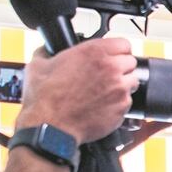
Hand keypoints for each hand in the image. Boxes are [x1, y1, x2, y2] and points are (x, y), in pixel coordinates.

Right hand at [15, 38, 138, 143]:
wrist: (50, 127)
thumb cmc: (44, 98)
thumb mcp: (39, 65)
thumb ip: (48, 52)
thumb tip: (47, 49)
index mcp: (94, 52)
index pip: (124, 44)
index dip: (118, 50)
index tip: (113, 56)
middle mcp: (111, 68)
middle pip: (131, 62)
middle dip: (121, 68)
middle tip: (107, 76)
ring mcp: (119, 89)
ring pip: (132, 82)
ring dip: (122, 85)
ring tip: (105, 92)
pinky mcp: (122, 108)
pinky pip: (127, 102)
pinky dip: (118, 104)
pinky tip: (103, 106)